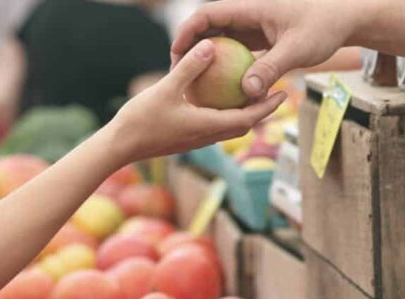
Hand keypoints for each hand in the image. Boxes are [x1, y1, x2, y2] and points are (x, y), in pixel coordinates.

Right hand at [108, 39, 286, 162]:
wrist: (120, 147)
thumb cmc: (141, 119)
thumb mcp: (166, 88)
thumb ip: (189, 67)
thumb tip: (210, 45)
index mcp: (208, 126)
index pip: (248, 118)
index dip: (268, 107)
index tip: (284, 93)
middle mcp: (207, 136)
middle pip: (244, 125)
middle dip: (262, 111)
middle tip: (276, 93)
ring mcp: (197, 139)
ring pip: (229, 127)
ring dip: (245, 114)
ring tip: (253, 95)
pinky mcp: (187, 138)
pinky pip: (214, 126)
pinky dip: (225, 114)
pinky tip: (219, 98)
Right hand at [171, 0, 362, 98]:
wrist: (345, 19)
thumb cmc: (324, 27)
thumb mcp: (296, 49)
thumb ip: (270, 68)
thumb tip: (247, 92)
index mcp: (250, 7)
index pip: (207, 14)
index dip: (187, 31)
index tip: (175, 53)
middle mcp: (249, 15)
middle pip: (209, 28)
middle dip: (191, 48)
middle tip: (178, 73)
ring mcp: (255, 27)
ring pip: (222, 41)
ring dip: (208, 59)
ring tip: (195, 84)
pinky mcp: (263, 39)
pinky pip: (238, 52)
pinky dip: (228, 67)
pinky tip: (223, 90)